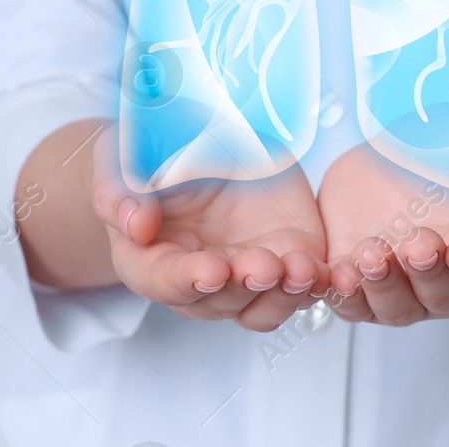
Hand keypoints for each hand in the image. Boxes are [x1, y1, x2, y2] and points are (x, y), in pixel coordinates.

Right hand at [91, 126, 330, 330]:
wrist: (196, 141)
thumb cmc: (148, 156)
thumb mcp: (123, 160)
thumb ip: (121, 192)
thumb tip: (135, 226)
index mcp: (148, 258)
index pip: (163, 281)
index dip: (186, 280)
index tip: (211, 271)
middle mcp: (197, 278)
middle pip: (218, 302)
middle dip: (243, 286)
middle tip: (263, 265)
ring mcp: (243, 273)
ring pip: (263, 308)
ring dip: (284, 296)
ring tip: (301, 271)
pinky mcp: (284, 257)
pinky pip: (301, 286)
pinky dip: (316, 285)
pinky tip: (327, 272)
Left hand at [316, 144, 448, 325]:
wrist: (393, 156)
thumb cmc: (447, 159)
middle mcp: (444, 283)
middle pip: (443, 295)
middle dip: (429, 272)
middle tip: (418, 244)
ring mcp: (400, 290)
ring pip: (396, 308)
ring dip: (384, 285)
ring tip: (372, 253)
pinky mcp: (357, 285)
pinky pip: (351, 304)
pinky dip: (344, 294)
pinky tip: (340, 274)